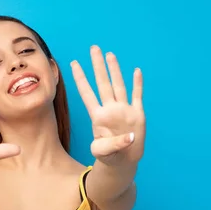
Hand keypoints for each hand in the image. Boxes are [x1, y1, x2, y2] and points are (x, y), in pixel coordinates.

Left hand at [70, 45, 144, 165]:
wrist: (122, 161)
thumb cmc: (109, 157)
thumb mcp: (104, 152)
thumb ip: (113, 145)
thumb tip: (129, 138)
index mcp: (99, 116)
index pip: (87, 93)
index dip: (80, 78)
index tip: (73, 63)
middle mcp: (110, 109)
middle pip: (103, 83)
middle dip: (98, 66)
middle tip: (93, 48)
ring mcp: (124, 110)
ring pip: (118, 85)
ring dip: (115, 70)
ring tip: (110, 55)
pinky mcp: (137, 114)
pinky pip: (137, 96)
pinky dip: (137, 84)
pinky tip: (136, 71)